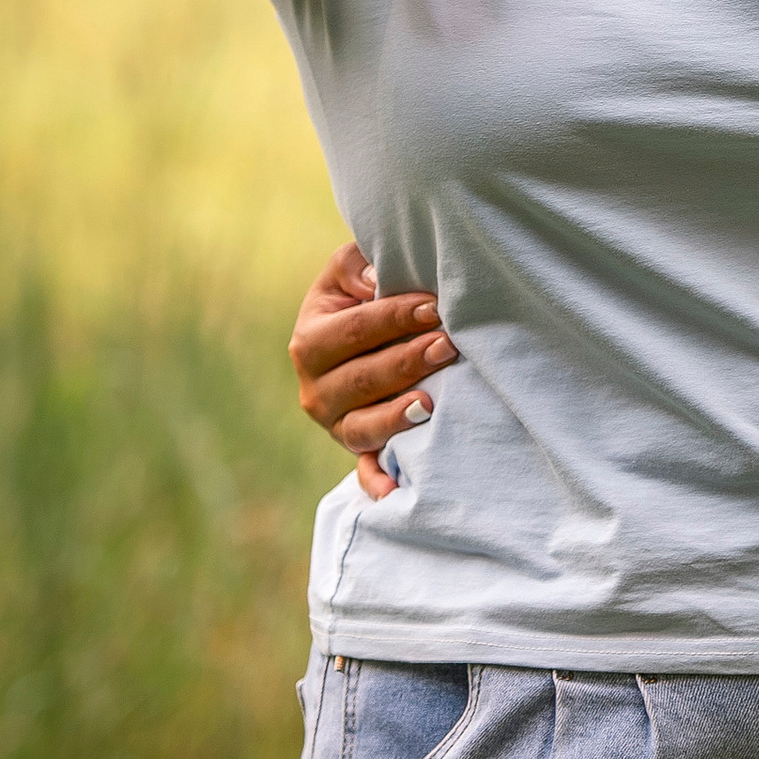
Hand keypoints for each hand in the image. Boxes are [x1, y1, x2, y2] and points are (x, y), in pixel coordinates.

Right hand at [290, 241, 459, 501]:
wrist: (363, 337)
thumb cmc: (363, 295)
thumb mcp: (349, 272)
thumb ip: (356, 266)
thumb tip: (375, 281)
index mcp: (309, 342)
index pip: (352, 331)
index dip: (393, 317)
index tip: (434, 306)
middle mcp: (315, 390)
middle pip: (360, 380)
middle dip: (407, 361)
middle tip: (448, 345)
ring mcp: (336, 424)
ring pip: (363, 427)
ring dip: (398, 415)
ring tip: (432, 402)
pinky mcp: (357, 450)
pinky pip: (364, 470)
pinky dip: (376, 483)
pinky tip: (395, 492)